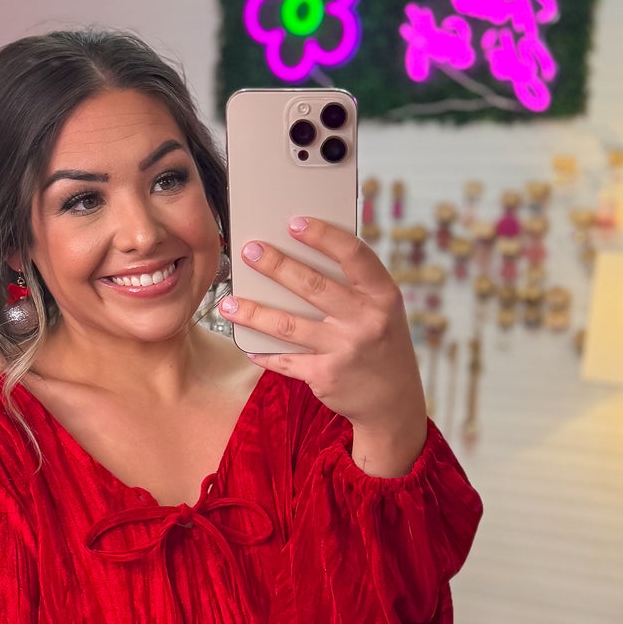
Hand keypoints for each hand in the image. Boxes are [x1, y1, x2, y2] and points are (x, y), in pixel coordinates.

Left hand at [220, 217, 427, 474]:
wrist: (394, 400)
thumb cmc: (381, 341)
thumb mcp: (382, 309)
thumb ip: (353, 284)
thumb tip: (301, 251)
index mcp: (384, 296)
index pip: (354, 255)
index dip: (324, 236)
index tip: (295, 222)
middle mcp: (366, 321)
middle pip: (313, 286)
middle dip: (275, 266)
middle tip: (249, 251)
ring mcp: (345, 350)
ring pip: (288, 326)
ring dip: (254, 313)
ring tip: (228, 303)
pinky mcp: (325, 376)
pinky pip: (285, 360)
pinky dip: (263, 352)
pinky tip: (246, 342)